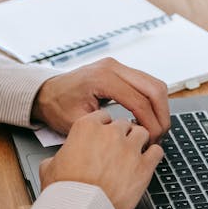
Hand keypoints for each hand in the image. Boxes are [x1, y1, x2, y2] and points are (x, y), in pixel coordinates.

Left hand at [31, 58, 169, 143]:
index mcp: (102, 78)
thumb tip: (134, 137)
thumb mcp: (78, 123)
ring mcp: (118, 66)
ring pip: (155, 85)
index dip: (150, 124)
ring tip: (155, 130)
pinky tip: (148, 120)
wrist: (46, 92)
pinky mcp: (121, 71)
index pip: (140, 101)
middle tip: (159, 137)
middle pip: (154, 89)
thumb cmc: (57, 107)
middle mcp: (113, 67)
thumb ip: (106, 129)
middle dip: (161, 116)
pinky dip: (153, 103)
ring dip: (160, 109)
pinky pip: (147, 84)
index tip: (151, 142)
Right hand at [39, 109, 162, 208]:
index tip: (104, 136)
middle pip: (123, 124)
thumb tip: (59, 160)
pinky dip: (153, 155)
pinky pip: (157, 151)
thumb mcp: (49, 167)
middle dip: (122, 135)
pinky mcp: (144, 167)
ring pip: (142, 132)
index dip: (104, 128)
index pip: (102, 117)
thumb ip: (59, 156)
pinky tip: (148, 161)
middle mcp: (110, 134)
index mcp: (86, 128)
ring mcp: (129, 149)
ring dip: (139, 141)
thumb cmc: (65, 191)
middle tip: (119, 147)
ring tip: (135, 151)